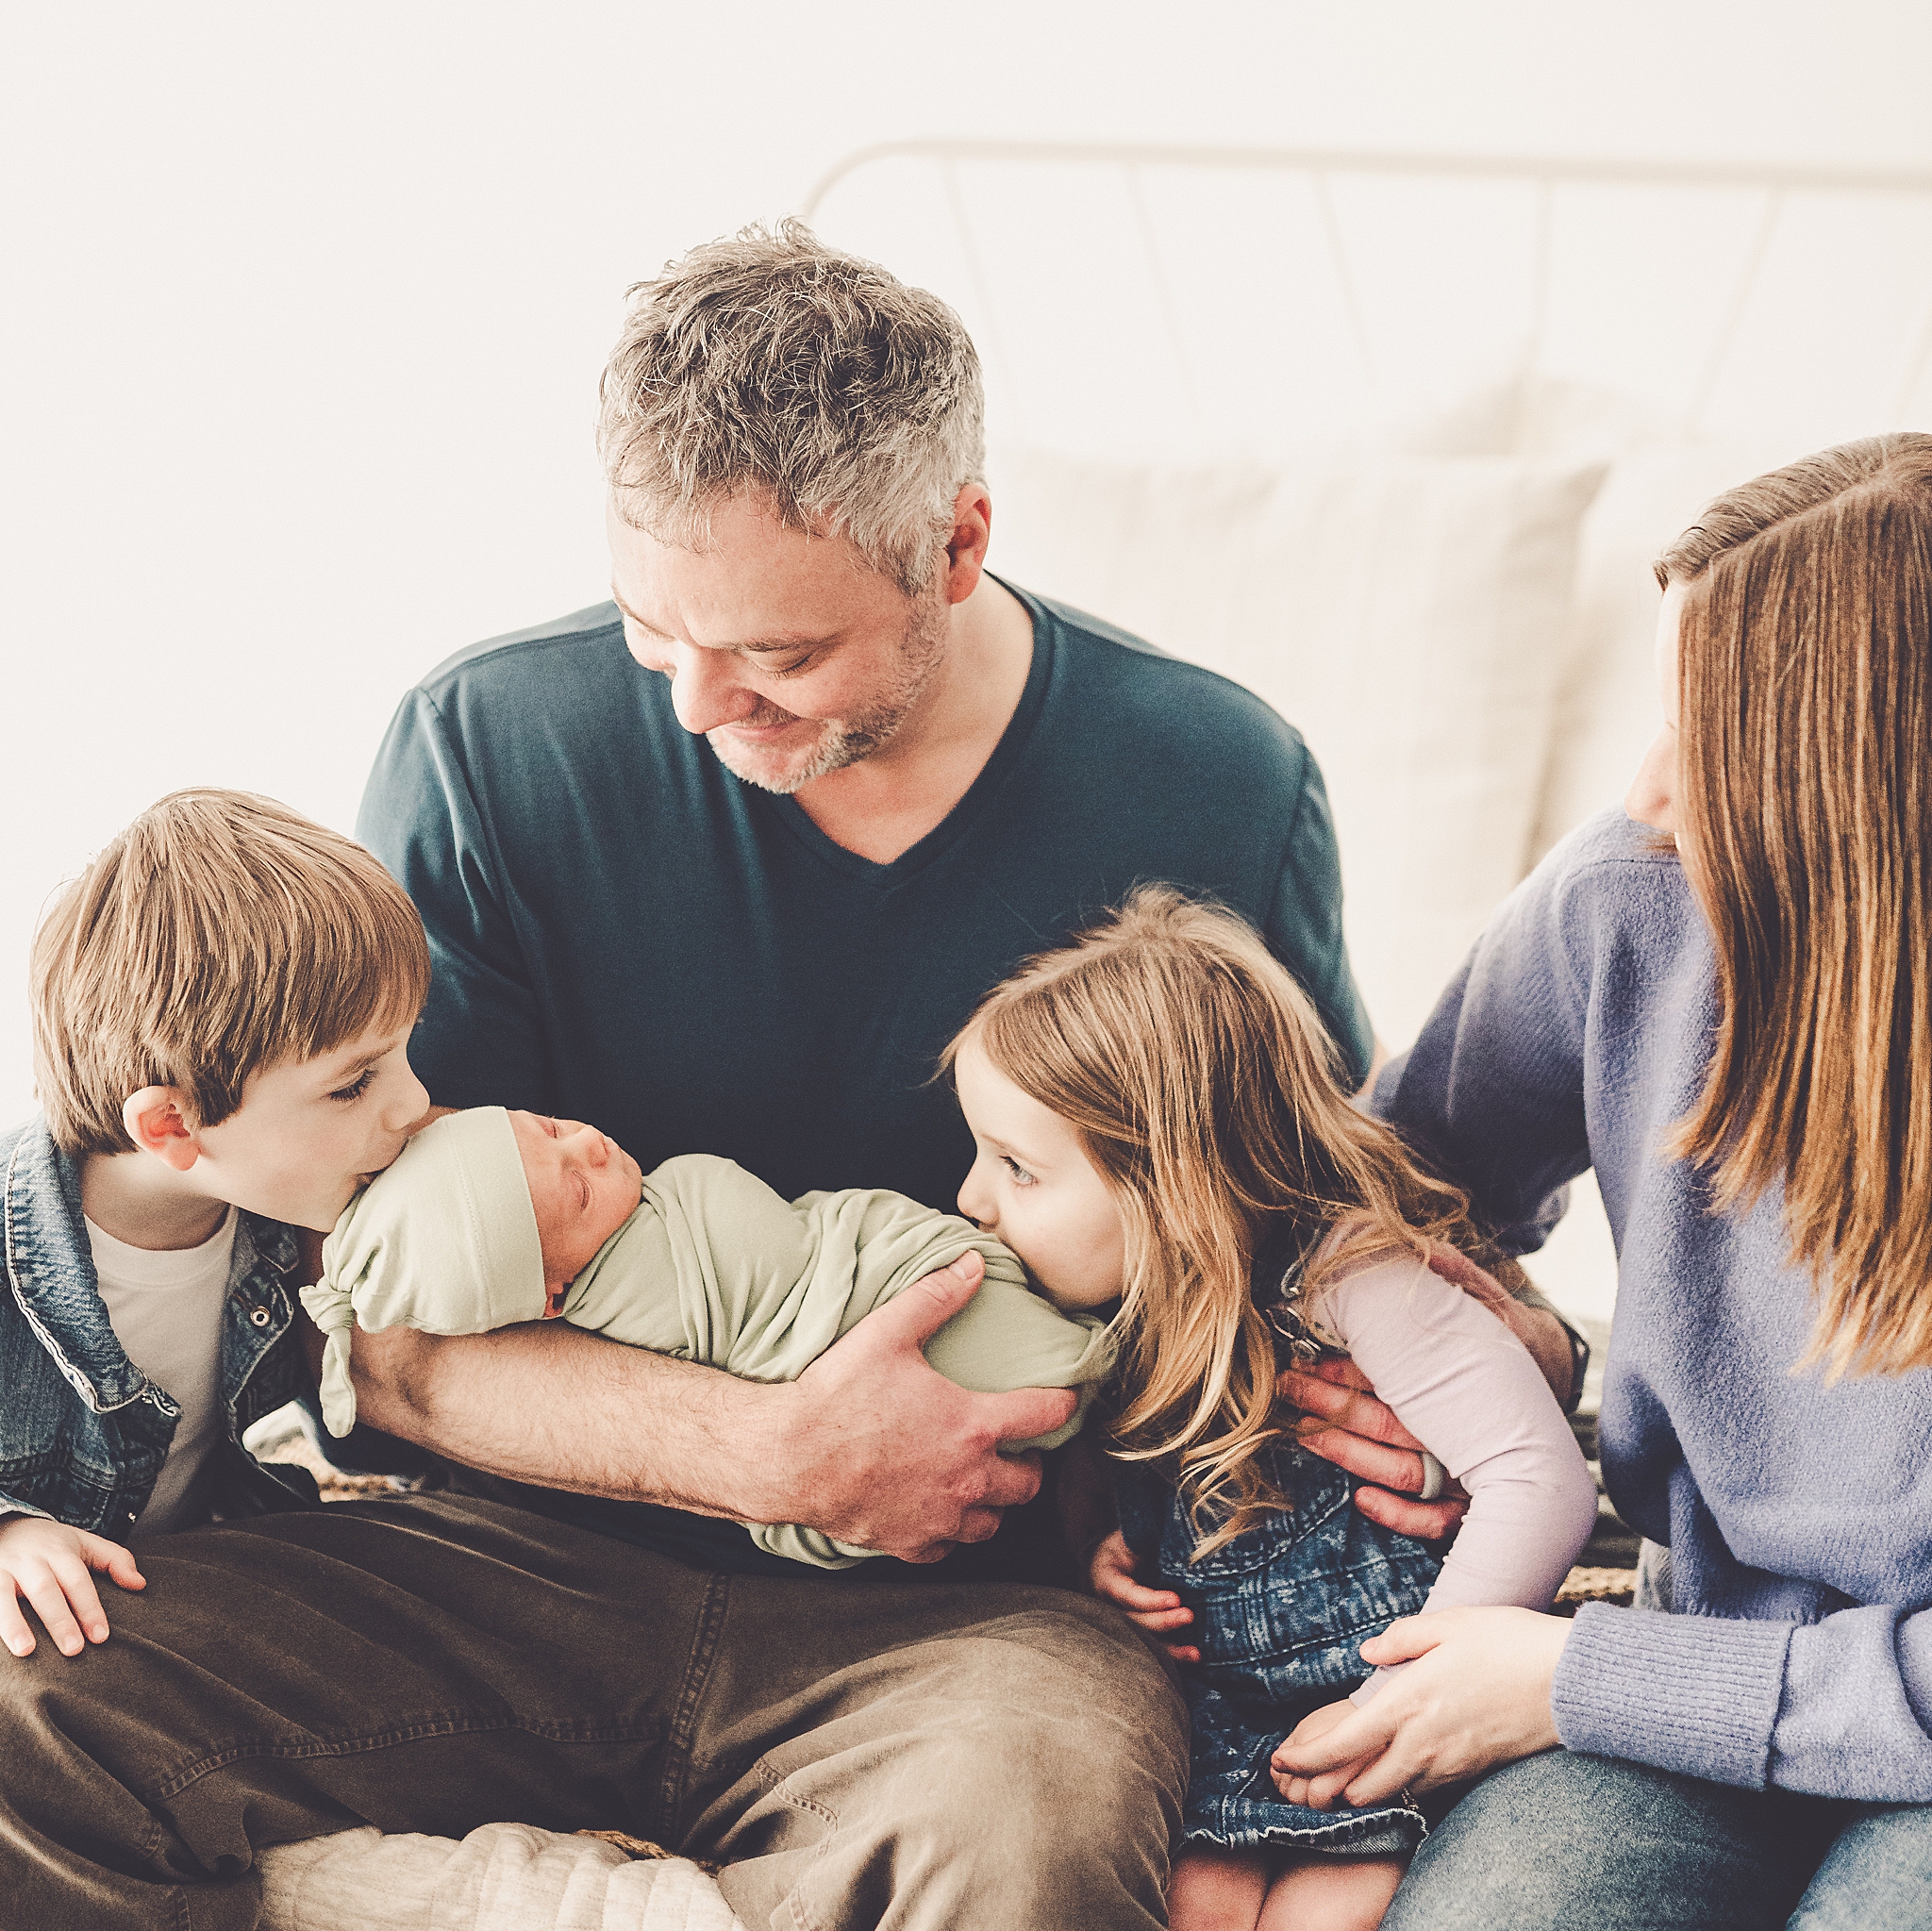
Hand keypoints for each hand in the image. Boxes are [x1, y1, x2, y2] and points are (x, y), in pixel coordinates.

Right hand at [0, 1516, 145, 1657]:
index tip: (101, 1636)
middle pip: (45, 1590)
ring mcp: (0, 1570)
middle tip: (73, 1650)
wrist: (6, 1524)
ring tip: (26, 1651)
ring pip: (3, 1596)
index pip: (78, 1581)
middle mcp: (29, 1560)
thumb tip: (140, 1585)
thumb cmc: (51, 1544)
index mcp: (59, 1551)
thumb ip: (115, 1560)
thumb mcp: (85, 1543)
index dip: (89, 1608)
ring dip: (14, 1624)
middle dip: (59, 1620)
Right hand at [774, 1251, 1079, 1562]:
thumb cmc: (837, 1395)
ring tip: (980, 1480)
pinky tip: (935, 1509)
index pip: (1043, 1415)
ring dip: (993, 1502)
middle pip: (1028, 1482)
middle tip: (1017, 1448)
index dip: (1063, 1403)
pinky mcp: (908, 1543)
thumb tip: (971, 1263)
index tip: (1068, 1398)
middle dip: (1029, 1464)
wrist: (786, 1456)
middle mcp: (966, 1478)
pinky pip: (948, 1547)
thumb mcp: (887, 1332)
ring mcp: (939, 1517)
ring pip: (992, 1522)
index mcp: (972, 1426)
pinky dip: (949, 1532)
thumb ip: (936, 1296)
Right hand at [1087, 1529, 1198, 1661]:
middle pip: (1133, 1621)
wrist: (1117, 1554)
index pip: (1124, 1592)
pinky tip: (1192, 1657)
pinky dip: (1171, 1655)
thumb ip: (1144, 1536)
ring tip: (1195, 1653)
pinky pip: (1152, 1647)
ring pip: (1142, 1641)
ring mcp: (1122, 1620)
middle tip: (1189, 1616)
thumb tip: (1175, 1538)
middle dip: (1161, 1622)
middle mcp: (1109, 1604)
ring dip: (1169, 1649)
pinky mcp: (1137, 1630)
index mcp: (1105, 1576)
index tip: (1175, 1598)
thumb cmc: (1127, 1540)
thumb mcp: (1131, 1533)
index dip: (1149, 1599)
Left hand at [1270, 1606, 1569, 1804]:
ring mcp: (1449, 1763)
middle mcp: (1422, 1742)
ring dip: (1361, 1788)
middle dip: (1325, 1784)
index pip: (1341, 1744)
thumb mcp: (1449, 1623)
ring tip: (1339, 1775)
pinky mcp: (1472, 1771)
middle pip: (1359, 1783)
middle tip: (1303, 1777)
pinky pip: (1422, 1789)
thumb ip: (1400, 1639)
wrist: (1569, 1684)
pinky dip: (1398, 1785)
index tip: (1280, 1760)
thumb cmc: (1508, 1643)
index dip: (1305, 1758)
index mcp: (1407, 1702)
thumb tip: (1367, 1654)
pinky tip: (1392, 1768)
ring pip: (1390, 1792)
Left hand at [1278, 1242, 1573, 1539]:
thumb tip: (1417, 1245)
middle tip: (1289, 1385)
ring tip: (1303, 1431)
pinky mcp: (1475, 1502)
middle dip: (1332, 1405)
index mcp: (1460, 1379)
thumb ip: (1455, 1274)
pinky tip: (1363, 1499)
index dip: (1349, 1370)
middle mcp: (1463, 1426)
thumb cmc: (1508, 1339)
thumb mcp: (1490, 1301)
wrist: (1555, 1382)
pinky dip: (1401, 1515)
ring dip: (1349, 1454)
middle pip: (1391, 1422)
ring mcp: (1470, 1468)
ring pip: (1404, 1470)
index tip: (1309, 1356)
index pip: (1396, 1378)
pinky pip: (1438, 1521)